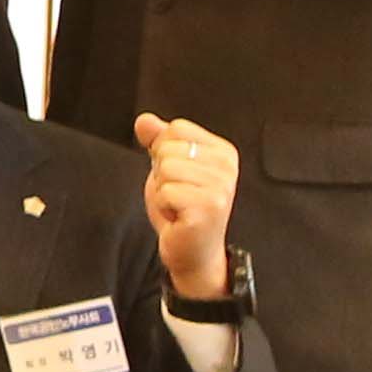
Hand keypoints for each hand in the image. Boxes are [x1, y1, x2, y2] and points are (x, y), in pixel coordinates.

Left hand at [133, 113, 240, 302]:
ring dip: (162, 191)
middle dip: (161, 173)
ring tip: (178, 205)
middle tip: (178, 194)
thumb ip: (158, 140)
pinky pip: (165, 192)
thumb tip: (143, 120)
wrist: (192, 251)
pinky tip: (178, 217)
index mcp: (223, 151)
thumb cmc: (181, 209)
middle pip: (168, 147)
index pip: (176, 128)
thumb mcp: (167, 168)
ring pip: (165, 169)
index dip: (164, 152)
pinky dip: (164, 207)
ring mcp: (220, 188)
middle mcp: (227, 167)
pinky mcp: (208, 208)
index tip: (178, 176)